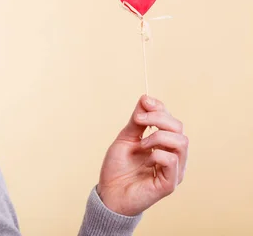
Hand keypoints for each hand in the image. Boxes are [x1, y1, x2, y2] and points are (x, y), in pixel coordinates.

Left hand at [96, 95, 188, 215]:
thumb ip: (137, 121)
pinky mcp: (169, 183)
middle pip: (179, 128)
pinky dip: (158, 153)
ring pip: (181, 142)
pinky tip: (146, 158)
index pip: (171, 120)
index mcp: (164, 144)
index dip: (160, 108)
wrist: (109, 193)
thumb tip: (146, 98)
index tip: (145, 101)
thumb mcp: (126, 138)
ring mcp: (173, 170)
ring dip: (158, 136)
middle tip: (138, 120)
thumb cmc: (117, 168)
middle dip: (158, 118)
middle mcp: (173, 155)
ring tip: (141, 144)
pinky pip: (173, 161)